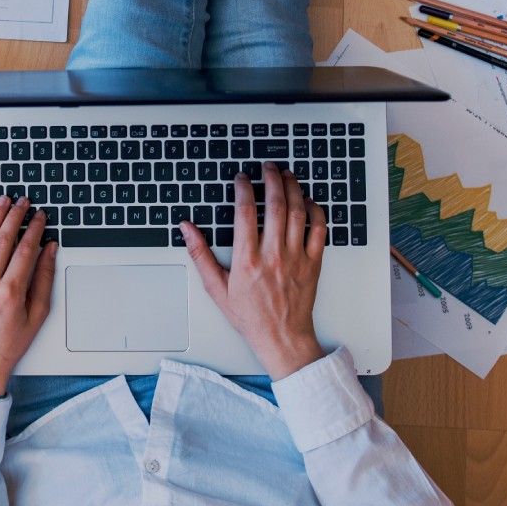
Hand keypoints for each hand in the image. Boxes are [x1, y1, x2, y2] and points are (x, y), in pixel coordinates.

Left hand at [0, 195, 56, 396]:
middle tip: (23, 201)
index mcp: (10, 293)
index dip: (34, 228)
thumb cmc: (10, 344)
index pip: (25, 249)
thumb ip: (44, 279)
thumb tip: (49, 250)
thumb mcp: (37, 315)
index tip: (40, 216)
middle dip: (15, 216)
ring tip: (3, 202)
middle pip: (2, 239)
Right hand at [181, 164, 326, 379]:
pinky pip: (319, 230)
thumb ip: (201, 255)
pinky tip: (308, 200)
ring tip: (287, 175)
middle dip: (271, 179)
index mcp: (248, 260)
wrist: (282, 338)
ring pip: (298, 212)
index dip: (243, 189)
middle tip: (267, 167)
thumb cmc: (250, 315)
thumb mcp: (217, 288)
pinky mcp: (314, 263)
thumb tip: (187, 229)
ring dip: (293, 188)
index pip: (245, 213)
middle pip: (275, 205)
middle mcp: (273, 255)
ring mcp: (296, 258)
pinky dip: (316, 210)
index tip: (241, 178)